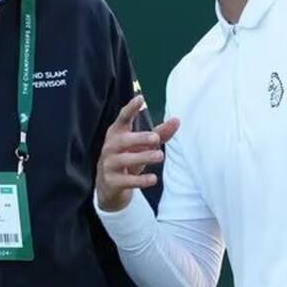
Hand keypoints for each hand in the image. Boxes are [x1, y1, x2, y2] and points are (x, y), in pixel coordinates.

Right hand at [96, 95, 178, 211]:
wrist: (108, 188)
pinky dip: (140, 180)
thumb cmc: (127, 160)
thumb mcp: (141, 147)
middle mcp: (110, 148)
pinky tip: (153, 179)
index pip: (122, 119)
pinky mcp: (112, 182)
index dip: (130, 109)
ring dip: (142, 157)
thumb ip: (159, 134)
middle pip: (123, 140)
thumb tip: (177, 120)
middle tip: (156, 138)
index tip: (140, 98)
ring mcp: (109, 165)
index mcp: (117, 134)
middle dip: (139, 138)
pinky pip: (126, 181)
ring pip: (124, 160)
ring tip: (160, 155)